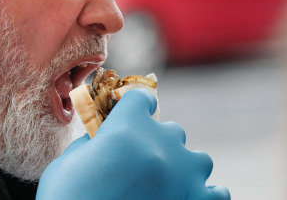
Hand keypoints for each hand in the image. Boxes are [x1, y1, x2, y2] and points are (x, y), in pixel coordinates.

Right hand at [37, 89, 229, 199]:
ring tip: (165, 184)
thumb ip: (92, 143)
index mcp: (127, 127)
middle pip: (170, 129)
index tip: (131, 115)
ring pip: (198, 159)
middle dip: (155, 141)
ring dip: (183, 166)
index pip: (142, 97)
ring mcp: (184, 176)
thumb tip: (102, 139)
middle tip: (136, 163)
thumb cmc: (67, 198)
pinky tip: (187, 197)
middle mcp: (161, 145)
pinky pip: (218, 192)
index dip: (134, 106)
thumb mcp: (69, 162)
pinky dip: (205, 193)